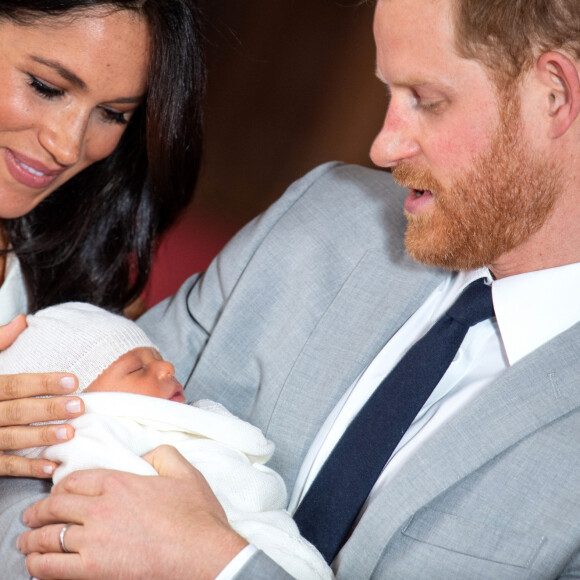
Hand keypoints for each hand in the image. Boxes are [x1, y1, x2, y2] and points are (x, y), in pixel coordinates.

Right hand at [0, 314, 83, 477]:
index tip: (72, 380)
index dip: (43, 382)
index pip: (14, 384)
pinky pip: (2, 466)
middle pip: (15, 411)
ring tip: (70, 433)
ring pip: (10, 439)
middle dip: (48, 409)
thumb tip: (22, 321)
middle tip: (78, 406)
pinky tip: (50, 465)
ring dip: (40, 438)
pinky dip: (26, 467)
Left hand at [19, 445, 248, 579]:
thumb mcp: (185, 472)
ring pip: (48, 538)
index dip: (60, 486)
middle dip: (38, 512)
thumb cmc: (197, 517)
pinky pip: (52, 568)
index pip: (75, 480)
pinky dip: (38, 566)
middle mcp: (101, 509)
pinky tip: (37, 565)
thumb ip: (162, 454)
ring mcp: (94, 541)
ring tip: (26, 543)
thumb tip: (145, 455)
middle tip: (31, 517)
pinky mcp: (94, 571)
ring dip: (31, 540)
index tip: (57, 494)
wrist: (204, 556)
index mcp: (120, 482)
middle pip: (55, 507)